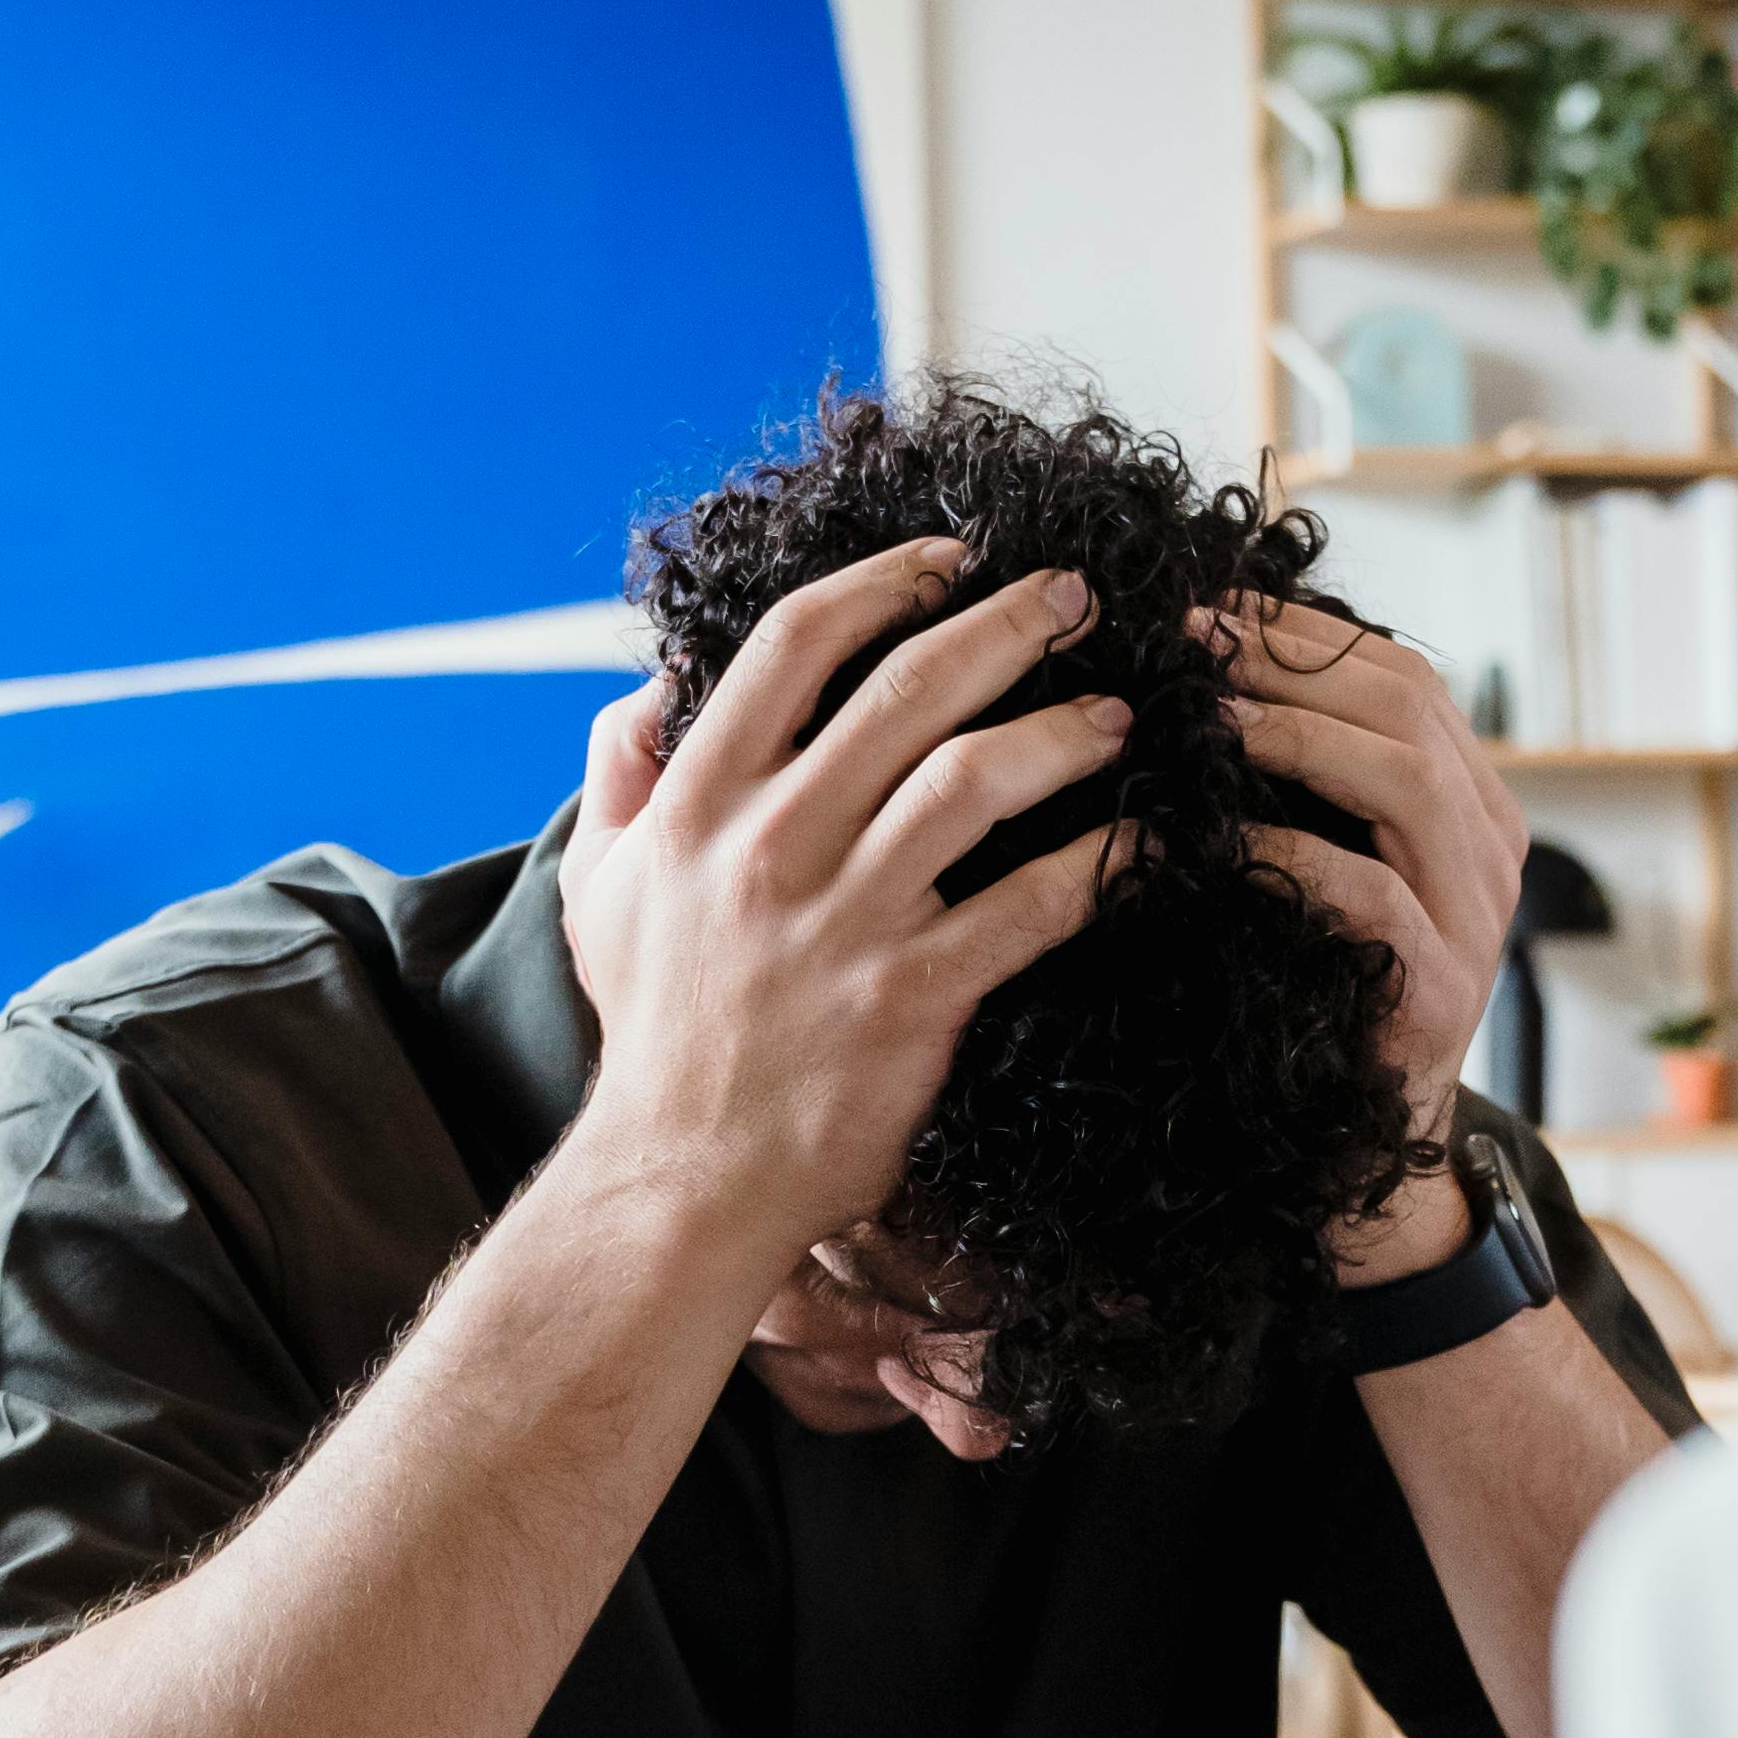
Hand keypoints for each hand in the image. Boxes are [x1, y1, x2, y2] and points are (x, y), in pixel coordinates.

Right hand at [561, 541, 1131, 1279]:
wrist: (684, 1179)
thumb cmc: (656, 1031)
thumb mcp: (599, 889)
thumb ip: (619, 775)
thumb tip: (652, 682)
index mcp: (699, 800)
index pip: (797, 643)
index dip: (886, 581)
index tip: (953, 559)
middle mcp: (771, 842)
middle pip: (909, 687)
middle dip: (1011, 624)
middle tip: (1078, 599)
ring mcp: (845, 920)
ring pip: (976, 780)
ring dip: (1064, 732)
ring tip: (1118, 716)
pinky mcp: (912, 997)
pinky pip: (1029, 907)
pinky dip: (1096, 864)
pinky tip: (1137, 840)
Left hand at [1207, 597, 1526, 1285]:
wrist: (1349, 1153)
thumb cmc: (1307, 992)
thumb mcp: (1313, 869)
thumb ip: (1297, 786)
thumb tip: (1199, 671)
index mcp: (1467, 803)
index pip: (1401, 676)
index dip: (1302, 630)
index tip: (1204, 601)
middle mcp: (1490, 847)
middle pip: (1409, 706)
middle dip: (1291, 660)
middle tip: (1190, 638)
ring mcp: (1477, 918)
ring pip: (1408, 779)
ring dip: (1297, 735)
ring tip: (1207, 715)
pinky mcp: (1441, 991)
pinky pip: (1373, 893)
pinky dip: (1293, 853)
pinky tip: (1219, 839)